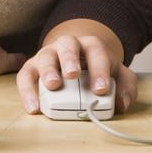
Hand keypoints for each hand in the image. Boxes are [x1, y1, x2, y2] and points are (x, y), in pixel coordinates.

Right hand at [16, 33, 136, 115]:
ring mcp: (48, 55)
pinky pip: (26, 75)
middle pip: (68, 44)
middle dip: (70, 59)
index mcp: (90, 45)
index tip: (101, 88)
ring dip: (48, 70)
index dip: (99, 68)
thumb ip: (125, 87)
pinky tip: (34, 107)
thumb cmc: (97, 70)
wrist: (77, 61)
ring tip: (53, 86)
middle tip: (72, 75)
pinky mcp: (32, 67)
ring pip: (45, 56)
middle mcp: (68, 46)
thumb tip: (121, 103)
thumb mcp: (118, 75)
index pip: (95, 50)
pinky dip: (27, 90)